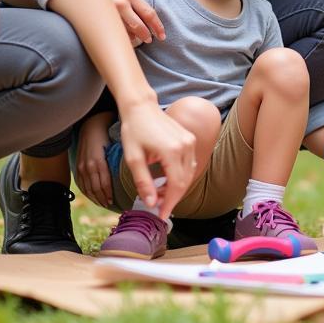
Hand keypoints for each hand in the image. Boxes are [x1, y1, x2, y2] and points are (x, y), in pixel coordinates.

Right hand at [75, 113, 114, 207]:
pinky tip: (92, 196)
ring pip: (87, 188)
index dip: (108, 194)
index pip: (104, 183)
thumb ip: (115, 162)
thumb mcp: (113, 147)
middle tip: (110, 205)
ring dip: (95, 197)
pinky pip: (81, 184)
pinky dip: (87, 192)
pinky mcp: (78, 166)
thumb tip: (126, 174)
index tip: (114, 201)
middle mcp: (88, 166)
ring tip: (102, 203)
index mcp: (98, 161)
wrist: (91, 125)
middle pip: (95, 188)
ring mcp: (81, 166)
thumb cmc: (106, 135)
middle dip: (102, 198)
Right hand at [102, 0, 164, 45]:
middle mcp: (121, 1)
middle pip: (140, 25)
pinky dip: (120, 38)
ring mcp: (110, 10)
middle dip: (146, 36)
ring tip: (134, 40)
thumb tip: (144, 20)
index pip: (149, 13)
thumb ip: (132, 2)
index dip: (157, 26)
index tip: (162, 36)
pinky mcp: (99, 18)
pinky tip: (120, 38)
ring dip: (133, 39)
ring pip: (127, 31)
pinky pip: (113, 33)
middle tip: (149, 41)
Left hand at [117, 101, 196, 218]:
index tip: (161, 215)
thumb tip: (152, 204)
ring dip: (177, 187)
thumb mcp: (133, 159)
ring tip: (160, 194)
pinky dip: (180, 175)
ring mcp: (189, 141)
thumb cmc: (134, 130)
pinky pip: (189, 163)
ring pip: (189, 173)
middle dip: (172, 197)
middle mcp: (185, 146)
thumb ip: (143, 182)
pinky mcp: (189, 139)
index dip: (170, 203)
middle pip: (185, 181)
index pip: (176, 186)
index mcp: (172, 151)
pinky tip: (166, 180)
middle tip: (158, 206)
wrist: (141, 107)